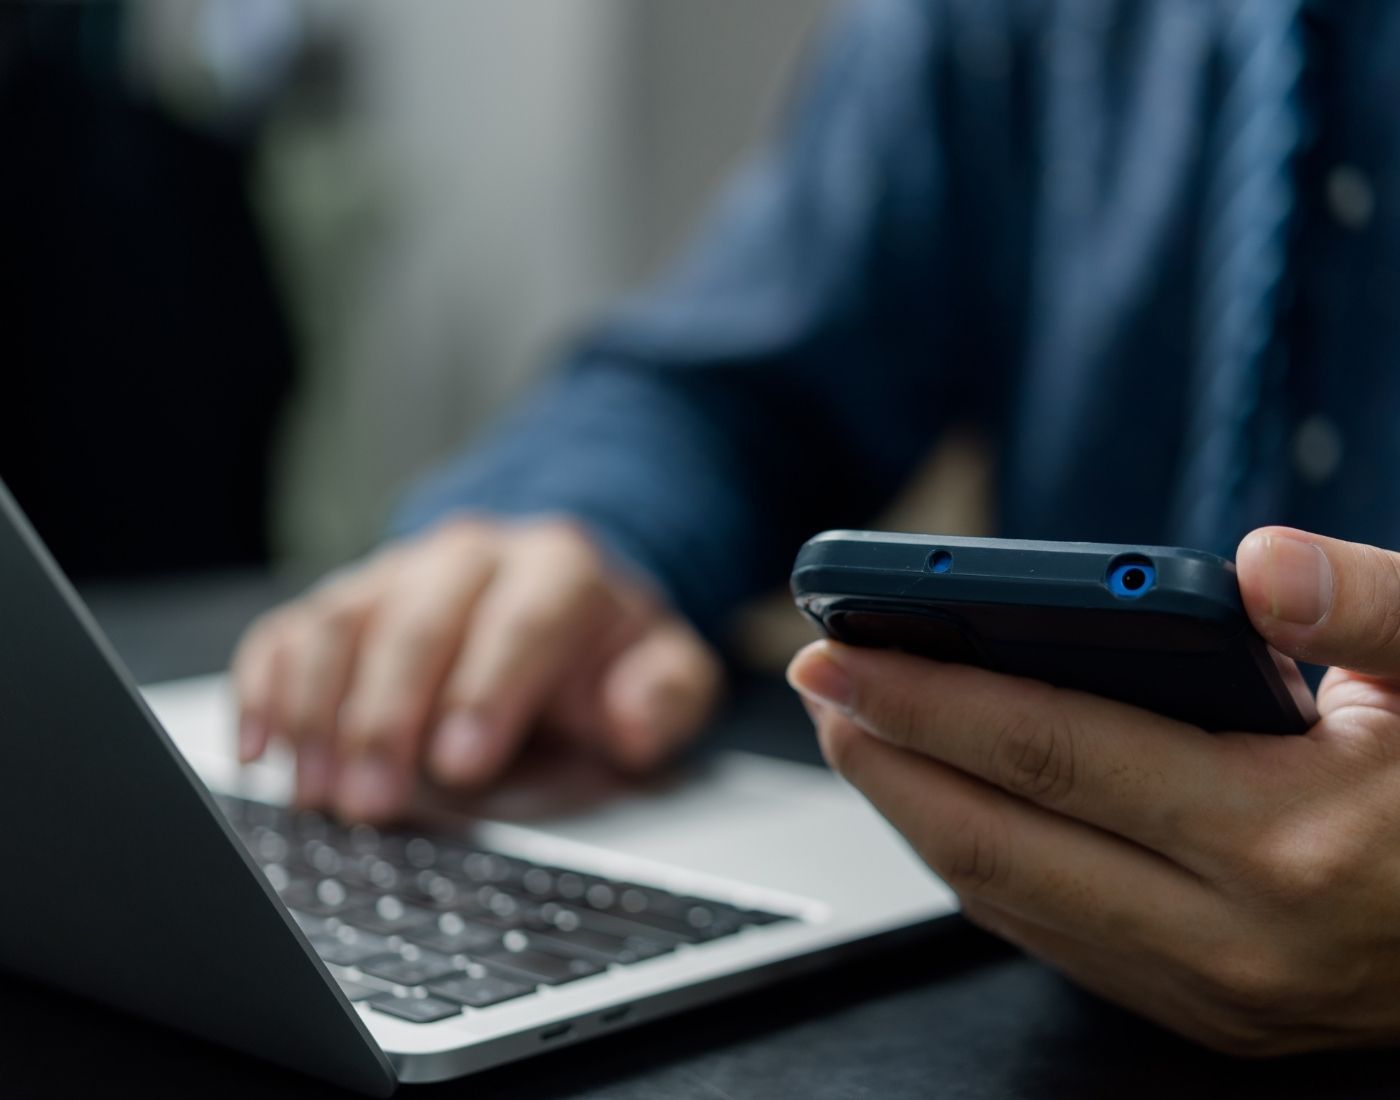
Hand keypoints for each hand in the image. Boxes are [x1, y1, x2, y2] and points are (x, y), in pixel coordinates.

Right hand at [233, 516, 721, 821]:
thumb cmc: (604, 652)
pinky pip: (288, 630)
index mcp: (558, 568)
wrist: (558, 599)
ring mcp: (397, 573)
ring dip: (319, 712)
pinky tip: (259, 749)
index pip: (520, 621)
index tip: (461, 763)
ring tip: (317, 794)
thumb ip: (668, 694)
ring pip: (342, 623)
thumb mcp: (667, 671)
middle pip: (417, 623)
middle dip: (389, 717)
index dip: (487, 690)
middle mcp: (469, 557)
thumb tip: (631, 719)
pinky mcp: (345, 602)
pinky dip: (263, 687)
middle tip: (373, 803)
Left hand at [788, 526, 1399, 1055]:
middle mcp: (1230, 935)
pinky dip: (974, 863)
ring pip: (1004, 900)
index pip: (1054, 751)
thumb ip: (1371, 606)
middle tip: (814, 686)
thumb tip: (1259, 562)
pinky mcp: (1200, 1012)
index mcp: (1285, 836)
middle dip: (883, 757)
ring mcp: (1208, 991)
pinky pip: (1048, 935)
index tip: (841, 651)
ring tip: (856, 733)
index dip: (931, 697)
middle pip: (994, 838)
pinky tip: (940, 803)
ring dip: (910, 812)